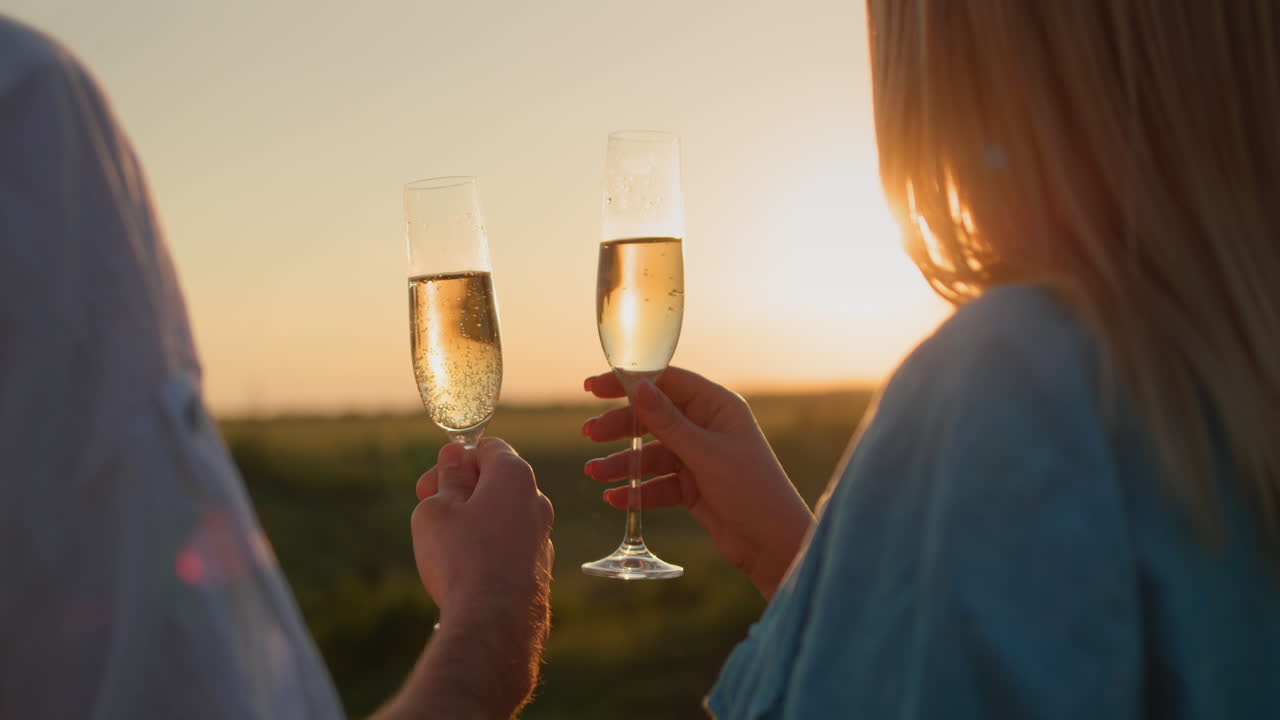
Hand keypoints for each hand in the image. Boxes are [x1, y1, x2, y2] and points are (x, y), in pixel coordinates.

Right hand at [395, 437, 552, 718]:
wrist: (494, 623)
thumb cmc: (461, 558)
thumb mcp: (437, 510)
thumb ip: (447, 479)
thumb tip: (455, 457)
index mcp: (514, 475)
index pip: (488, 447)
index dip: (454, 459)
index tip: (430, 483)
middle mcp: (537, 501)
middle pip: (497, 480)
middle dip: (461, 489)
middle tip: (429, 509)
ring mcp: (543, 535)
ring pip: (503, 514)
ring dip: (475, 519)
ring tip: (445, 543)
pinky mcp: (540, 567)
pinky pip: (511, 544)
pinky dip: (489, 546)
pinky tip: (467, 568)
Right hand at [582, 367, 812, 597]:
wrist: (774, 544)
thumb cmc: (751, 490)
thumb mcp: (705, 454)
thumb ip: (668, 421)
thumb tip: (636, 385)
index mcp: (718, 407)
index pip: (667, 382)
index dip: (629, 381)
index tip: (592, 386)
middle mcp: (708, 427)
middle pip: (654, 418)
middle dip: (620, 427)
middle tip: (588, 435)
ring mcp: (700, 458)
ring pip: (652, 454)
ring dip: (624, 464)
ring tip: (594, 474)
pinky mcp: (694, 488)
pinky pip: (659, 483)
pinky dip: (638, 490)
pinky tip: (615, 499)